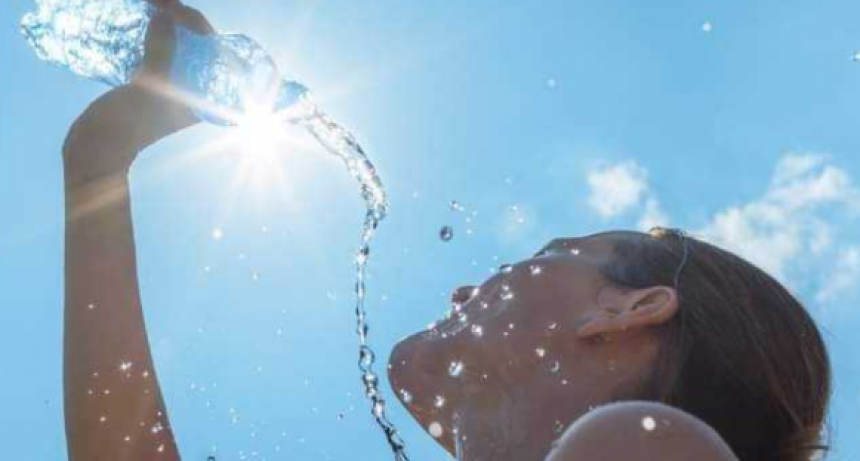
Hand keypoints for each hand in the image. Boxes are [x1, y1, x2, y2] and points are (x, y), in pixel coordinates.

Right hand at [63, 1, 214, 183]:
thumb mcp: (149, 86)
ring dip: (167, 25)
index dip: (199, 26)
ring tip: (151, 6)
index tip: (176, 9)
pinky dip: (152, 34)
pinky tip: (143, 20)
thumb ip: (163, 50)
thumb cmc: (128, 125)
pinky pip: (158, 51)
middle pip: (198, 46)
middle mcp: (194, 91)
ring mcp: (172, 87)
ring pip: (177, 47)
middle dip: (183, 21)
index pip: (216, 53)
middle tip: (159, 3)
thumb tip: (167, 14)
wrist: (96, 149)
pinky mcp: (150, 84)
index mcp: (205, 98)